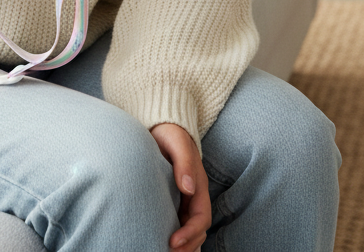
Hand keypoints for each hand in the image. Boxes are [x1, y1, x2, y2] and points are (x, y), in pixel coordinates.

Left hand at [149, 123, 209, 251]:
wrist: (161, 125)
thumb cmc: (170, 132)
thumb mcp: (177, 142)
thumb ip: (184, 163)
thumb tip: (188, 188)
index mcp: (199, 185)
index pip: (201, 218)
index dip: (190, 233)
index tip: (173, 242)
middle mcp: (194, 194)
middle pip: (198, 229)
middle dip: (187, 245)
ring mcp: (184, 197)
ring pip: (189, 228)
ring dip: (183, 244)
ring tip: (165, 251)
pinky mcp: (173, 197)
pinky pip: (178, 221)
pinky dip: (176, 235)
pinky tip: (162, 241)